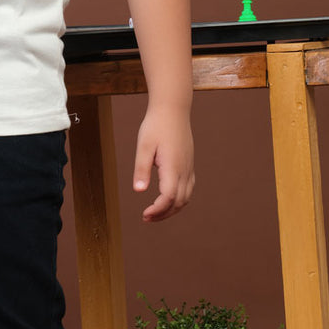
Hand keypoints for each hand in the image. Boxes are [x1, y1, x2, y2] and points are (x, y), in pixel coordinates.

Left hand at [132, 106, 193, 221]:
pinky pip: (188, 188)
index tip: (144, 215)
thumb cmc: (155, 126)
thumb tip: (138, 190)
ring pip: (186, 197)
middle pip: (179, 202)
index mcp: (173, 167)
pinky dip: (179, 199)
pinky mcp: (189, 164)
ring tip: (155, 212)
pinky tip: (167, 199)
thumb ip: (141, 169)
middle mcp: (184, 170)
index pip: (168, 198)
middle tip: (146, 218)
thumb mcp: (143, 146)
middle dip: (163, 214)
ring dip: (172, 209)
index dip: (158, 210)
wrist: (172, 110)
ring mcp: (189, 168)